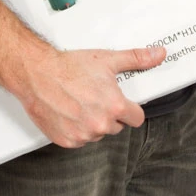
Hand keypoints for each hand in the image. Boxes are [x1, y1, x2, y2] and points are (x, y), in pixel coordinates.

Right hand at [13, 44, 166, 147]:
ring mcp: (83, 135)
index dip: (130, 109)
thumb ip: (137, 59)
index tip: (123, 103)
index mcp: (114, 106)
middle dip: (110, 114)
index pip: (136, 118)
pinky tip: (69, 113)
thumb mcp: (107, 59)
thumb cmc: (68, 67)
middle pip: (116, 126)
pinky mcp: (66, 141)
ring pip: (97, 133)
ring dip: (92, 123)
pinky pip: (79, 140)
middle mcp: (100, 124)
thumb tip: (158, 55)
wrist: (37, 73)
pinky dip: (75, 130)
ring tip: (80, 104)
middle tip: (95, 98)